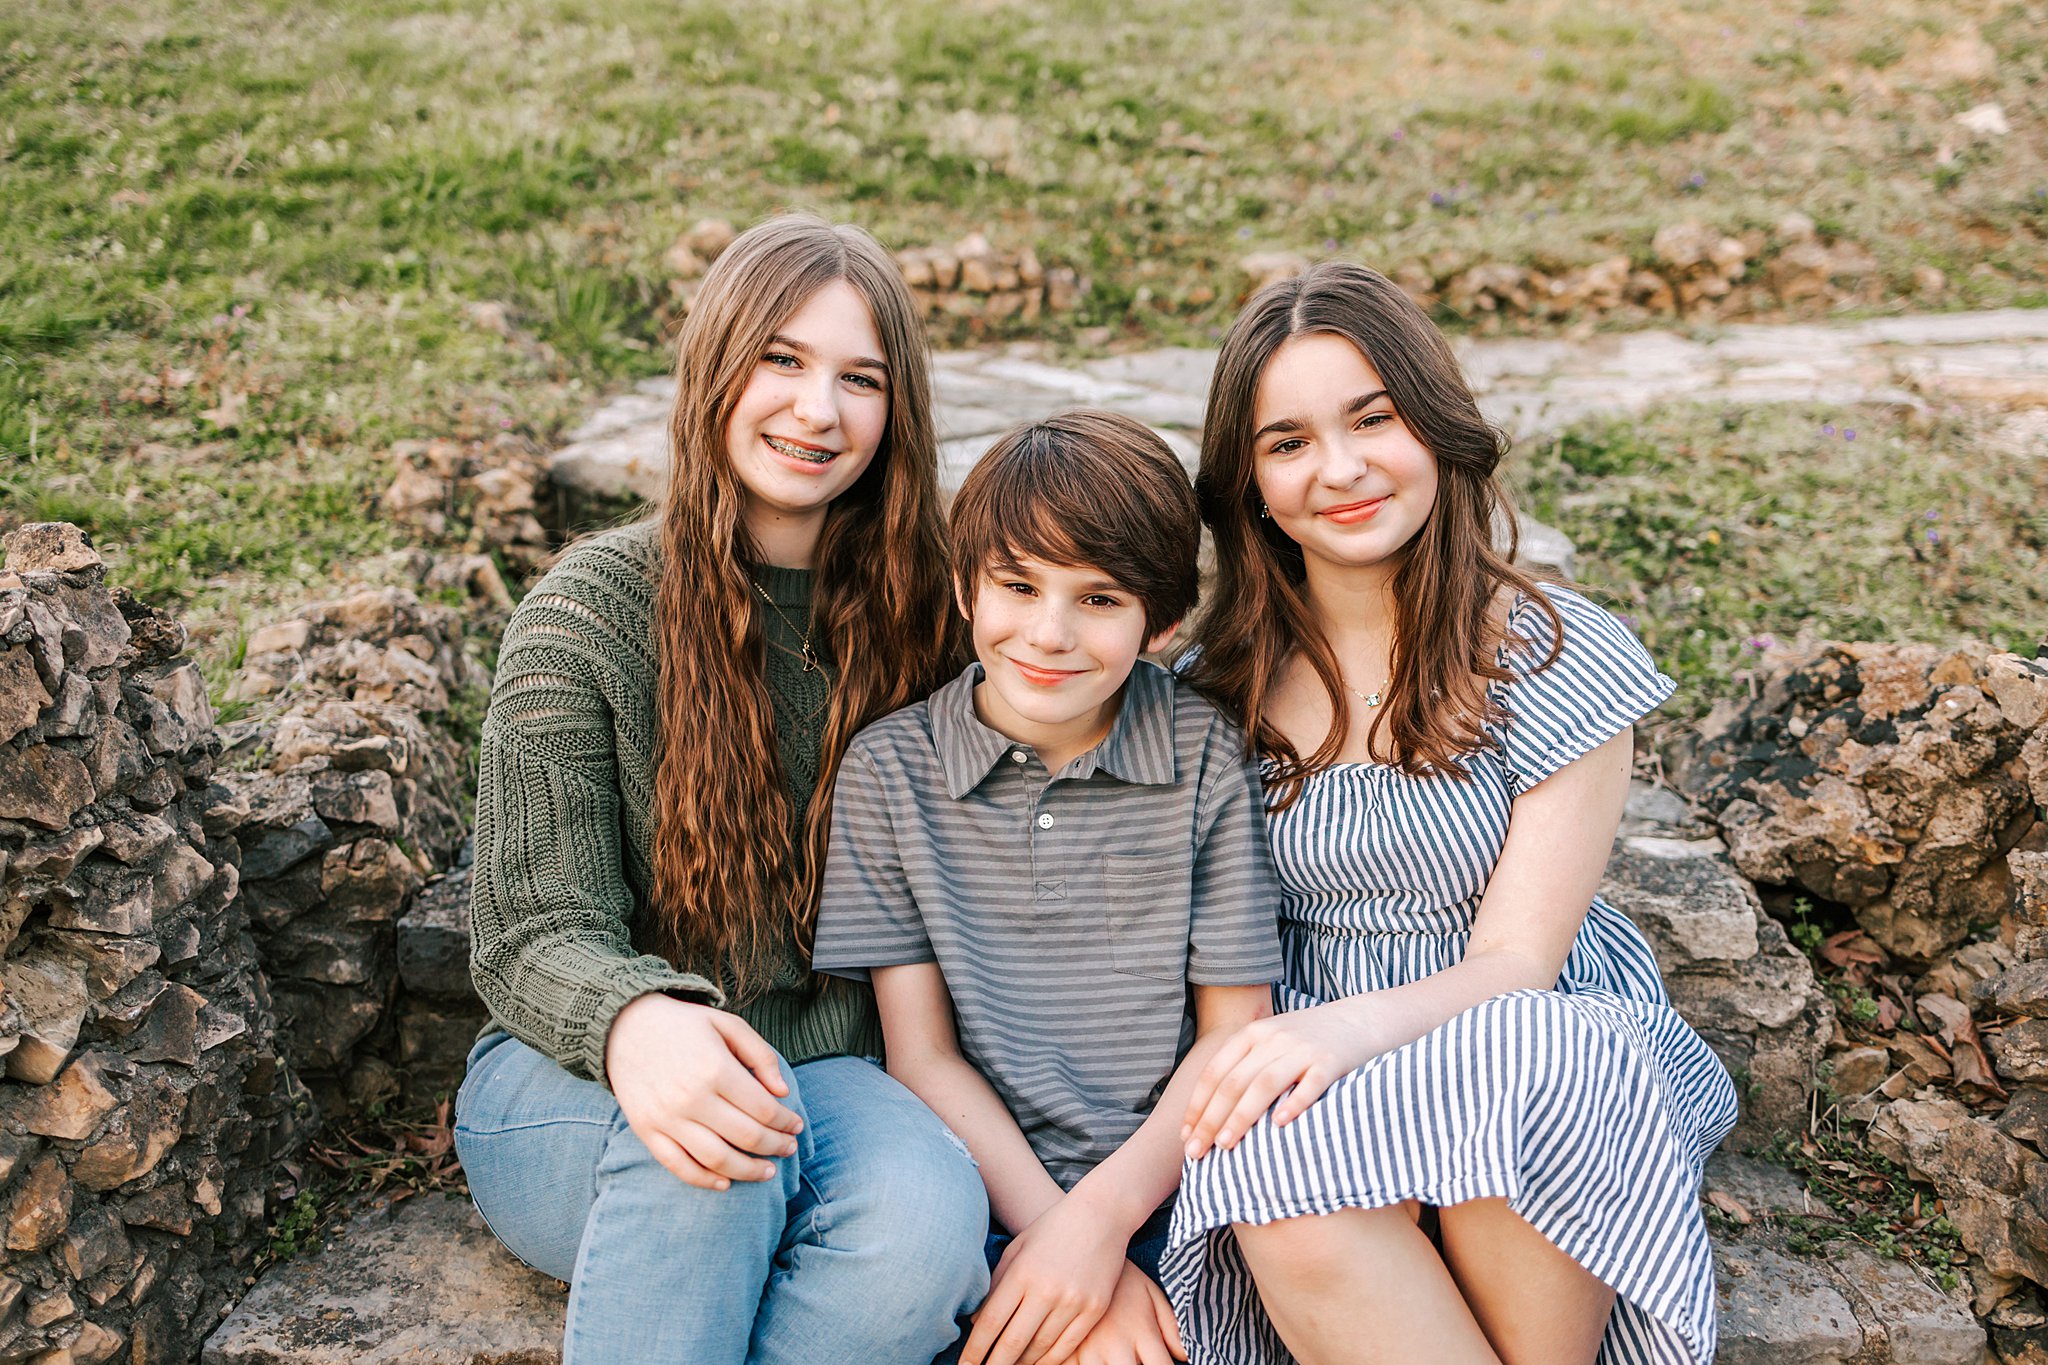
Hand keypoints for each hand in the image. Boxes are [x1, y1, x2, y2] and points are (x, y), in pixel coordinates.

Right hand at [605, 993, 803, 1190]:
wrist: (624, 1026)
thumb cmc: (684, 1024)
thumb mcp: (727, 1024)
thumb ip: (760, 1055)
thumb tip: (783, 1092)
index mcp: (715, 1068)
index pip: (763, 1109)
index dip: (786, 1122)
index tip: (797, 1125)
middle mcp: (691, 1098)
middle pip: (746, 1137)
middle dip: (775, 1147)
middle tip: (789, 1148)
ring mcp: (667, 1118)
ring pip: (717, 1159)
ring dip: (748, 1171)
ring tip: (767, 1171)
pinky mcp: (647, 1131)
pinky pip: (679, 1166)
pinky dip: (704, 1180)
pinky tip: (726, 1182)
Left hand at [962, 1196, 1128, 1364]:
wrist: (1101, 1215)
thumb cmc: (1052, 1229)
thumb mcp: (1018, 1248)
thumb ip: (996, 1284)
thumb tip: (977, 1324)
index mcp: (1022, 1273)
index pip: (990, 1323)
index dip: (975, 1350)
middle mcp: (1046, 1290)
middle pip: (1012, 1343)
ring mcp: (1072, 1302)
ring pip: (1040, 1349)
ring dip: (1021, 1364)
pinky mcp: (1094, 1309)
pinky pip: (1067, 1346)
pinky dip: (1049, 1361)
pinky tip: (1037, 1364)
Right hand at [1063, 1262, 1186, 1364]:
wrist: (1084, 1247)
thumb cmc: (1123, 1278)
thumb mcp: (1152, 1295)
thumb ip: (1171, 1328)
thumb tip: (1185, 1357)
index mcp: (1141, 1332)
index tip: (1159, 1363)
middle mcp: (1116, 1345)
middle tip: (1134, 1359)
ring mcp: (1088, 1350)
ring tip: (1112, 1357)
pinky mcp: (1065, 1350)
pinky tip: (1092, 1358)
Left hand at [1181, 1005, 1373, 1158]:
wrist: (1360, 1019)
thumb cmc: (1307, 1040)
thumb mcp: (1270, 1042)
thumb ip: (1244, 1066)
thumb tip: (1210, 1113)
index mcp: (1252, 1034)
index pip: (1215, 1072)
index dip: (1197, 1105)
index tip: (1186, 1136)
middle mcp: (1273, 1038)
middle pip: (1234, 1081)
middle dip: (1211, 1118)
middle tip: (1197, 1151)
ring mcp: (1303, 1048)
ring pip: (1265, 1083)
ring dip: (1242, 1116)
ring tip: (1225, 1145)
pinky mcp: (1331, 1061)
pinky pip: (1310, 1084)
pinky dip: (1294, 1103)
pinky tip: (1279, 1124)